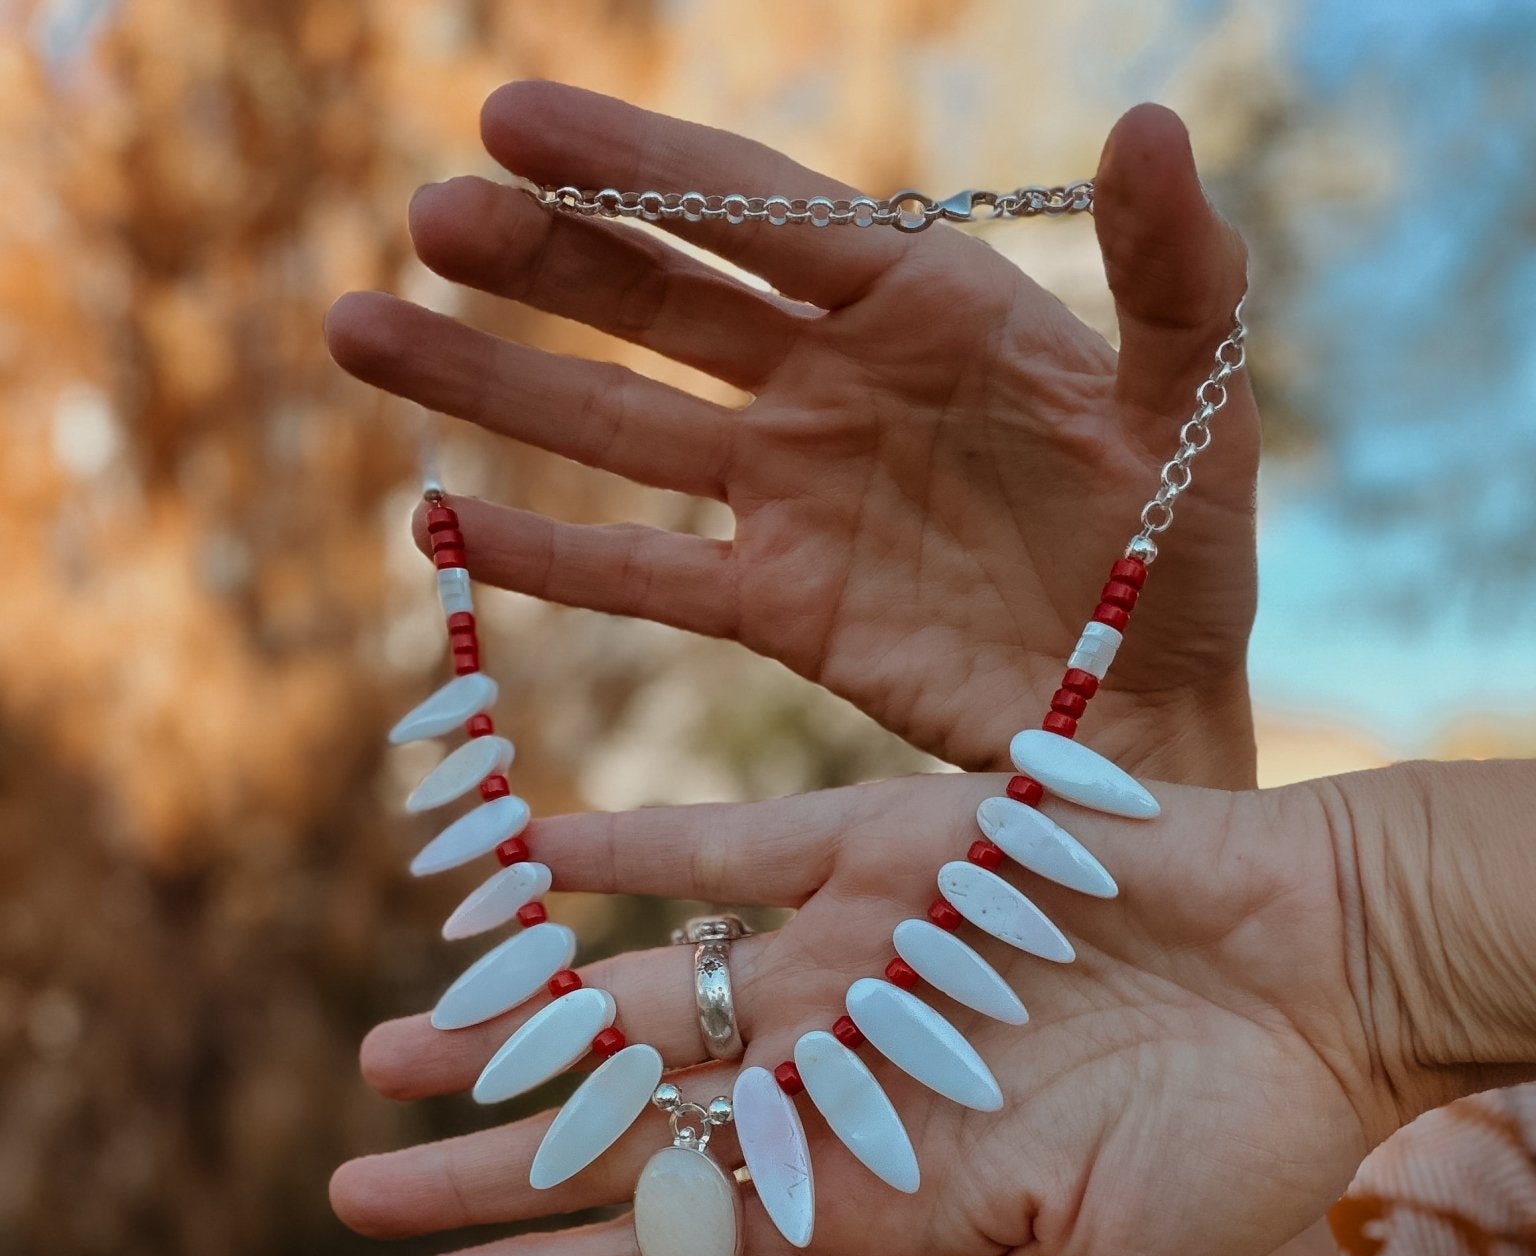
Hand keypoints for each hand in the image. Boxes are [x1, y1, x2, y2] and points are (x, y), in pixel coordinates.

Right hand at [326, 84, 1257, 783]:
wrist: (1147, 710)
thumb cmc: (1184, 548)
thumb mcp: (1196, 402)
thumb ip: (1172, 270)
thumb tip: (1150, 120)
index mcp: (925, 304)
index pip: (757, 212)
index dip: (637, 167)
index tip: (511, 116)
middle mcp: (834, 384)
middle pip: (659, 305)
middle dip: (541, 261)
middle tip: (422, 223)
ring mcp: (792, 496)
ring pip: (617, 427)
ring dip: (495, 386)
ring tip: (362, 334)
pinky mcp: (776, 605)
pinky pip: (642, 574)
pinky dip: (545, 558)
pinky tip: (446, 529)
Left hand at [330, 767, 1428, 1255]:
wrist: (1338, 978)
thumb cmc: (1246, 1147)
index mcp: (884, 1191)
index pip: (685, 1238)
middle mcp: (840, 1074)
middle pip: (633, 1128)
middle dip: (496, 1164)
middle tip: (356, 1192)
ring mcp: (851, 961)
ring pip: (646, 995)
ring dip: (523, 1021)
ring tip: (398, 1048)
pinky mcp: (889, 851)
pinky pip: (727, 845)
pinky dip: (627, 851)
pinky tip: (522, 864)